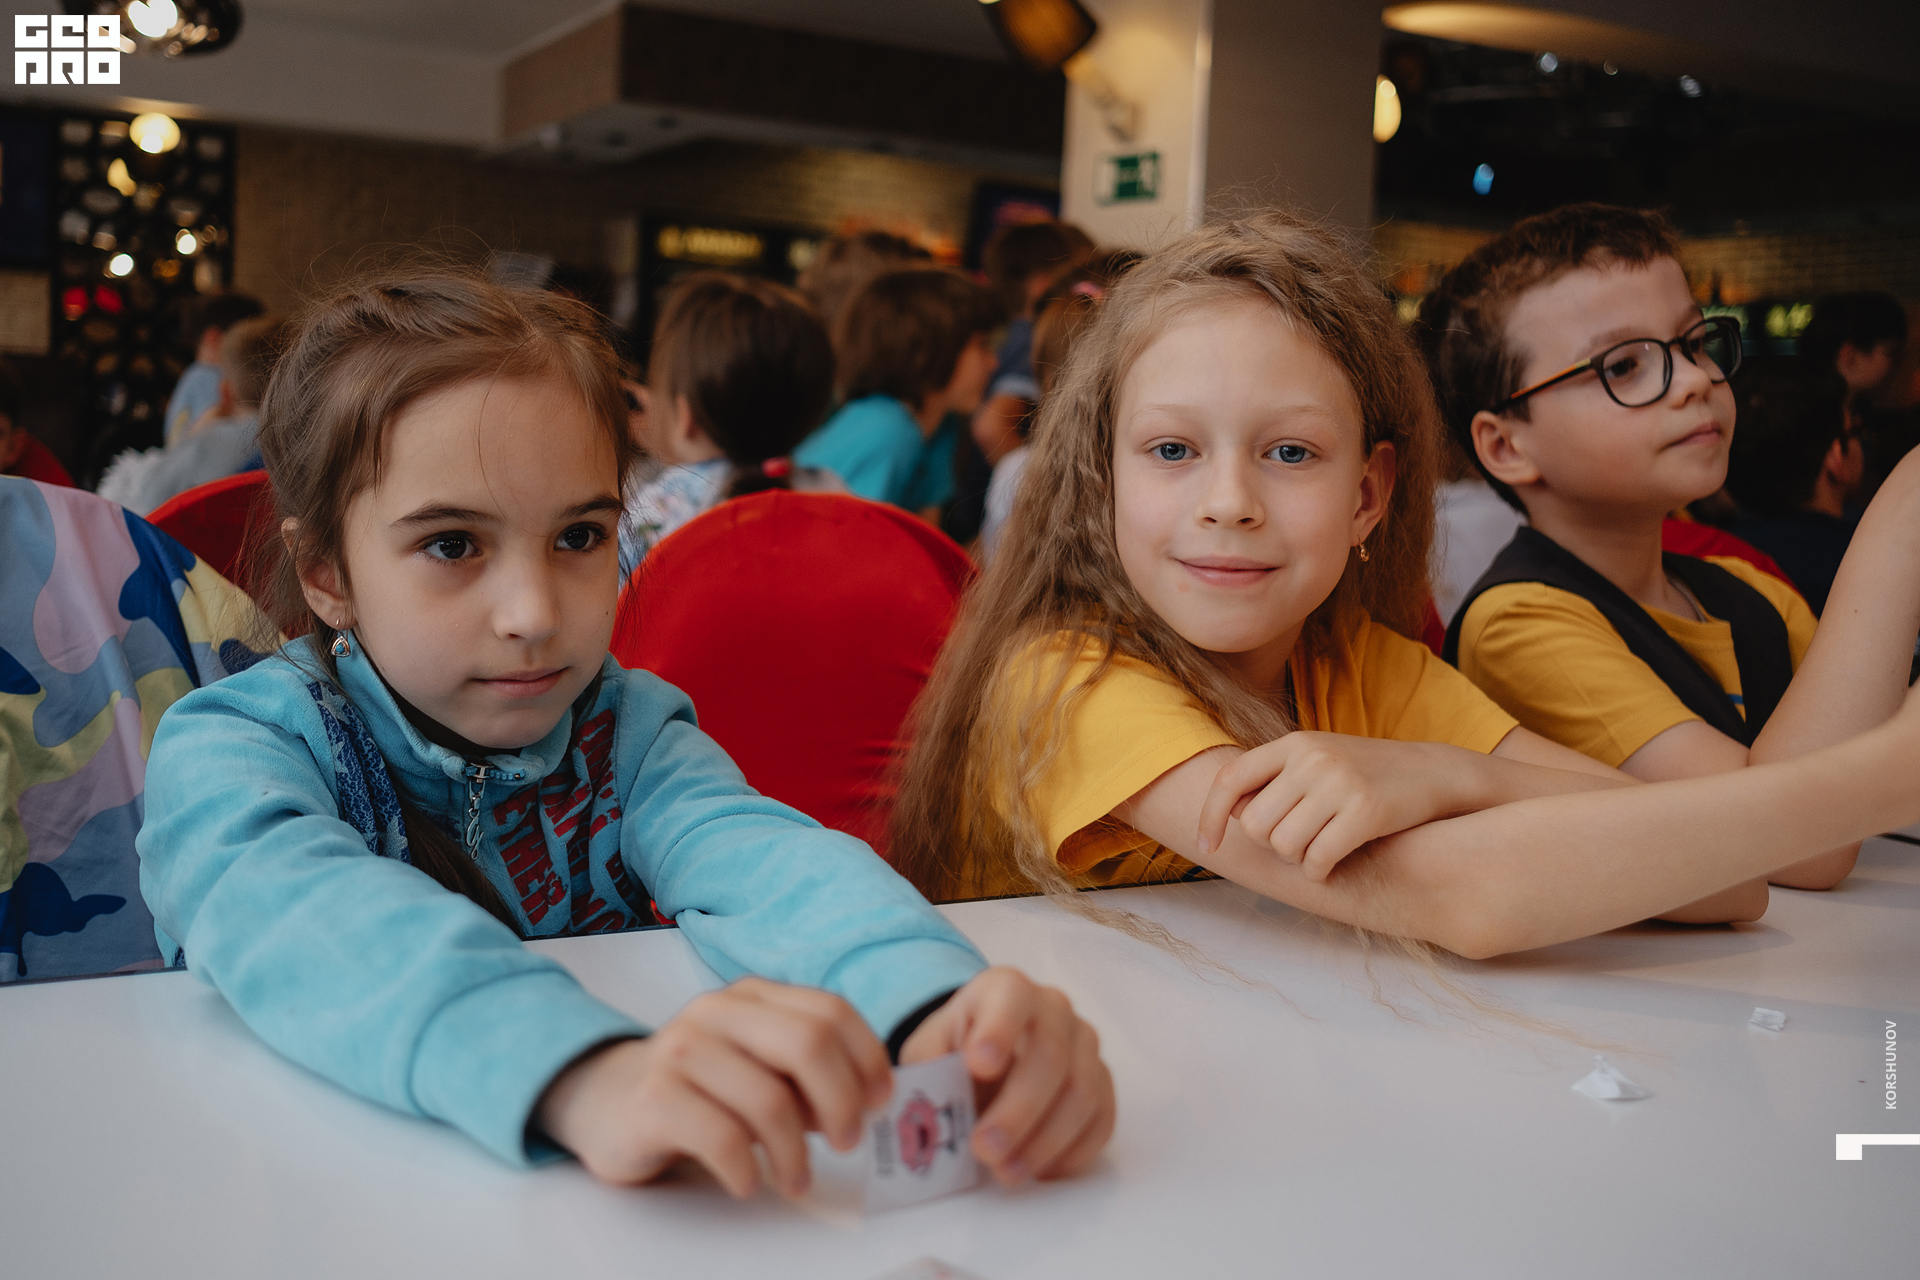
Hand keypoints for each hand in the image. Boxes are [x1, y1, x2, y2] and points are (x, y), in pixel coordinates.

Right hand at [535, 977, 890, 1196]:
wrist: (604, 1099)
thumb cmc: (699, 1087)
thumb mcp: (756, 1063)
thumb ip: (806, 1071)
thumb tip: (868, 1100)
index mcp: (752, 996)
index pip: (830, 1011)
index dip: (867, 1059)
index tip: (879, 1103)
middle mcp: (717, 1012)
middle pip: (808, 1045)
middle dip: (841, 1102)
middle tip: (848, 1143)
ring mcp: (682, 1051)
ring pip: (769, 1100)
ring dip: (796, 1154)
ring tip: (795, 1179)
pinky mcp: (654, 1098)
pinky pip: (723, 1139)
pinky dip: (748, 1171)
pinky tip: (747, 1182)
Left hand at [898, 967, 1113, 1184]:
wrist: (987, 1057)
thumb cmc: (957, 1050)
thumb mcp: (929, 1049)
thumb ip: (928, 1067)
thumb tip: (926, 1099)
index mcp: (1007, 989)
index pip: (1011, 999)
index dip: (998, 1031)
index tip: (978, 1067)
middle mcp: (1055, 1010)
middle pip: (1051, 1056)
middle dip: (1018, 1110)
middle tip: (984, 1149)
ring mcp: (1085, 1047)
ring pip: (1082, 1093)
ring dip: (1044, 1141)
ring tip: (1006, 1173)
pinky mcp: (1102, 1086)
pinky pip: (1101, 1121)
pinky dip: (1072, 1152)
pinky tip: (1038, 1171)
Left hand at [1196, 733, 1469, 882]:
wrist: (1431, 771)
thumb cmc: (1365, 773)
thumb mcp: (1317, 759)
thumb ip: (1275, 779)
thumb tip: (1229, 815)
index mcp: (1294, 743)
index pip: (1231, 779)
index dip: (1211, 815)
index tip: (1207, 844)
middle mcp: (1312, 758)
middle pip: (1256, 824)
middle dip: (1271, 844)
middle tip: (1297, 842)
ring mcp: (1339, 783)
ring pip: (1284, 845)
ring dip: (1297, 859)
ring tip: (1318, 848)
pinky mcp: (1366, 812)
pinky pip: (1317, 860)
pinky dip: (1319, 871)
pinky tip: (1331, 864)